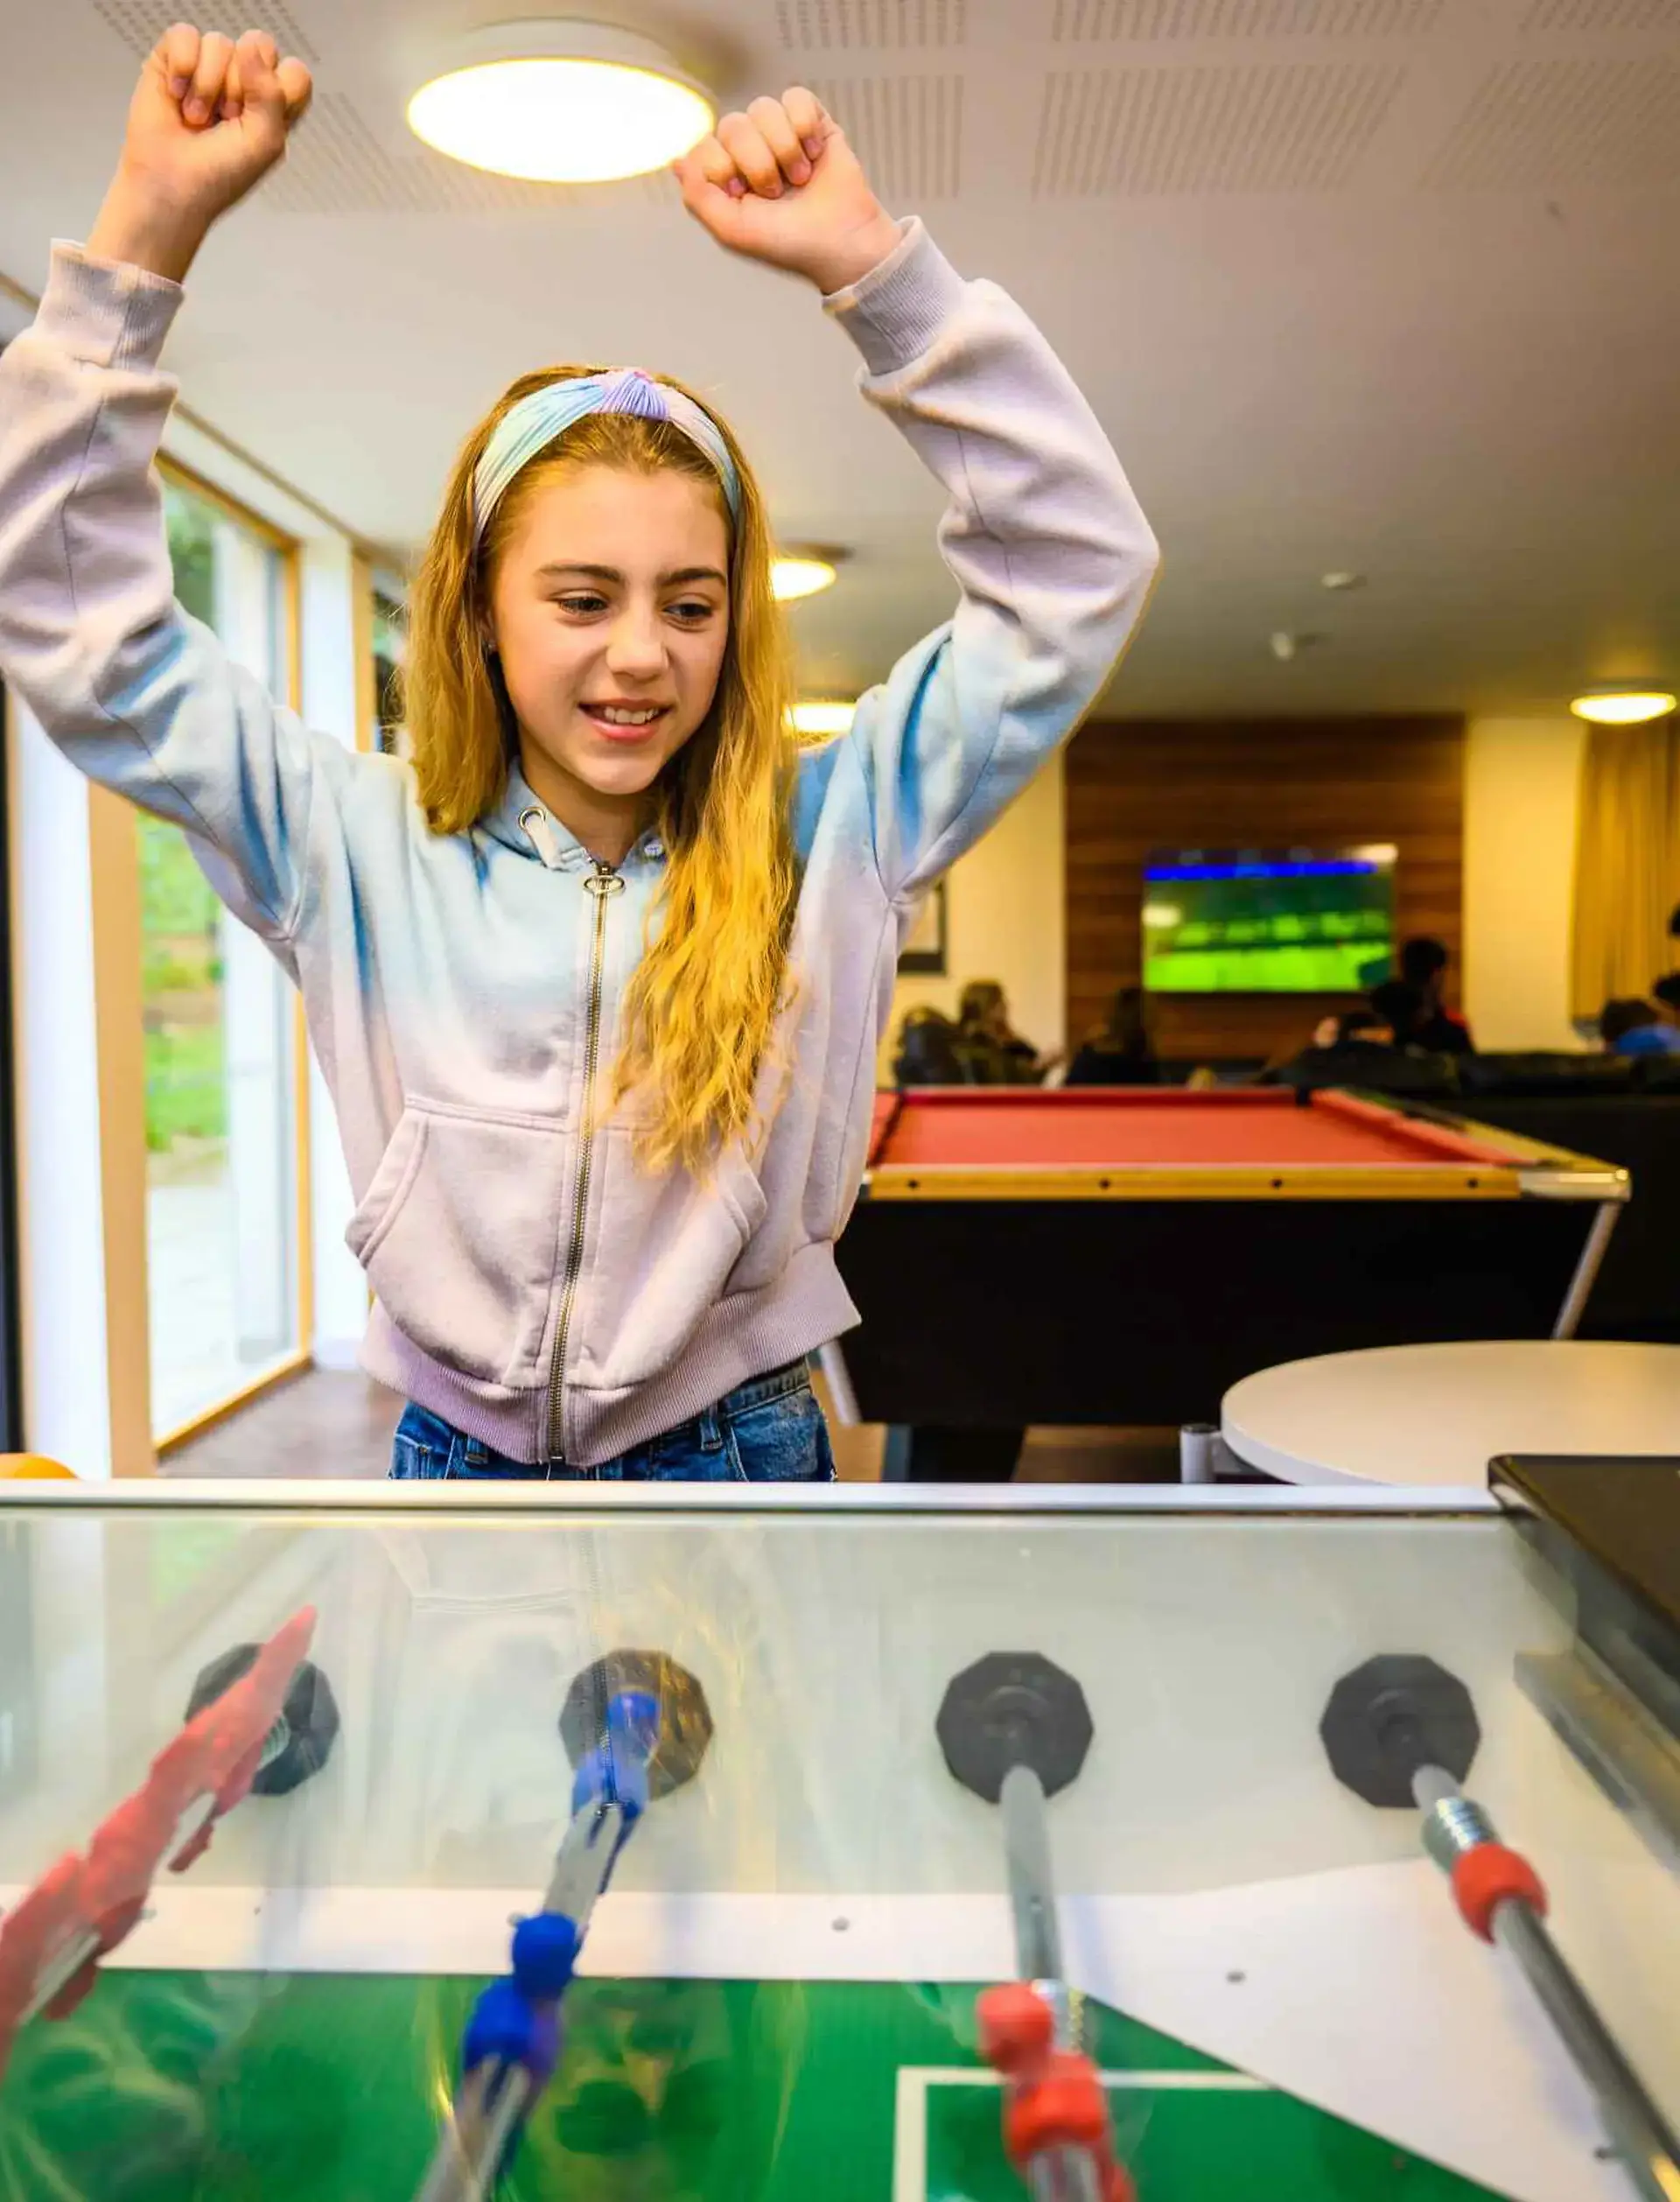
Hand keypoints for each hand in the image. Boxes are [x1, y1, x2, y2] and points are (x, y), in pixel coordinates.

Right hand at [88, 25, 311, 279]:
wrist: (170, 186)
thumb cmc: (219, 174)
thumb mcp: (264, 142)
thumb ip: (271, 93)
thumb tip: (249, 45)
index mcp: (274, 103)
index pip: (295, 72)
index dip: (279, 91)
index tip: (258, 123)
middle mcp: (244, 80)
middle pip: (258, 47)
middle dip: (240, 88)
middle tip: (225, 121)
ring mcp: (208, 66)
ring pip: (220, 43)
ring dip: (207, 87)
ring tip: (196, 118)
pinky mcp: (174, 59)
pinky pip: (184, 35)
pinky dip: (181, 67)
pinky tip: (176, 95)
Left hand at [673, 90, 901, 294]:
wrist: (842, 241)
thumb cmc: (789, 243)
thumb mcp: (733, 230)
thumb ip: (697, 196)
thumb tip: (676, 160)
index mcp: (727, 175)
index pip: (706, 144)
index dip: (724, 167)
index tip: (745, 196)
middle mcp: (750, 151)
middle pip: (733, 124)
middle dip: (757, 161)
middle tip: (777, 192)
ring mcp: (781, 135)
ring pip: (764, 108)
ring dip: (784, 147)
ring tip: (800, 177)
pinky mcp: (813, 123)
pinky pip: (796, 98)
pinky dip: (805, 125)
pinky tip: (815, 152)